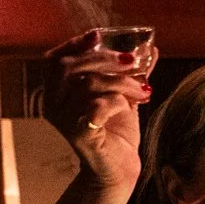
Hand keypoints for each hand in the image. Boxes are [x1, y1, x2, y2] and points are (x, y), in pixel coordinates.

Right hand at [43, 32, 148, 193]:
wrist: (120, 167)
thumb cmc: (117, 131)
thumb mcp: (125, 95)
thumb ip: (133, 73)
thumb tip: (151, 49)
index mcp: (58, 92)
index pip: (55, 60)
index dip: (74, 45)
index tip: (97, 36)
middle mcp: (53, 104)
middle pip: (70, 67)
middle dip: (105, 59)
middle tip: (133, 62)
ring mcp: (63, 120)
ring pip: (88, 84)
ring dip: (122, 82)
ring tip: (143, 91)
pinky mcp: (79, 134)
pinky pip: (98, 106)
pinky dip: (118, 102)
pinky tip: (130, 107)